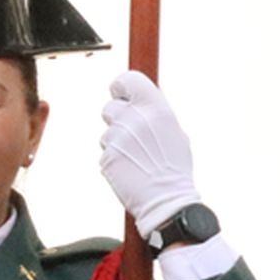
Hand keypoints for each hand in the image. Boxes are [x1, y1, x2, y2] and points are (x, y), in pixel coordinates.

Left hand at [98, 70, 201, 236]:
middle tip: (132, 134)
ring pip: (106, 132)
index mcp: (156, 109)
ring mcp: (118, 139)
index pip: (127, 79)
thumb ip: (154, 113)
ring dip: (116, 142)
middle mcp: (135, 120)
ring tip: (136, 157)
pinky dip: (114, 159)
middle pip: (110, 107)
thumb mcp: (174, 131)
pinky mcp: (107, 157)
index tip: (121, 93)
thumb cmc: (173, 166)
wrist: (166, 200)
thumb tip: (139, 98)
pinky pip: (105, 151)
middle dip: (118, 119)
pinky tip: (130, 169)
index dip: (121, 86)